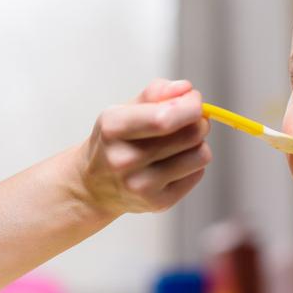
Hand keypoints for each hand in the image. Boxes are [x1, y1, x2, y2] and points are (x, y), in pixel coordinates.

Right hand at [75, 78, 211, 215]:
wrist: (92, 185)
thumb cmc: (116, 141)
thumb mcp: (125, 109)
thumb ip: (156, 93)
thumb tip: (186, 89)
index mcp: (113, 128)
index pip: (165, 118)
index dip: (191, 106)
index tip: (194, 101)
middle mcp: (124, 159)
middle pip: (190, 135)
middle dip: (199, 122)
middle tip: (191, 121)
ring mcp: (140, 186)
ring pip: (200, 155)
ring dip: (198, 144)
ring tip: (180, 144)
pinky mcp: (156, 203)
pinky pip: (198, 174)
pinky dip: (193, 165)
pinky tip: (174, 163)